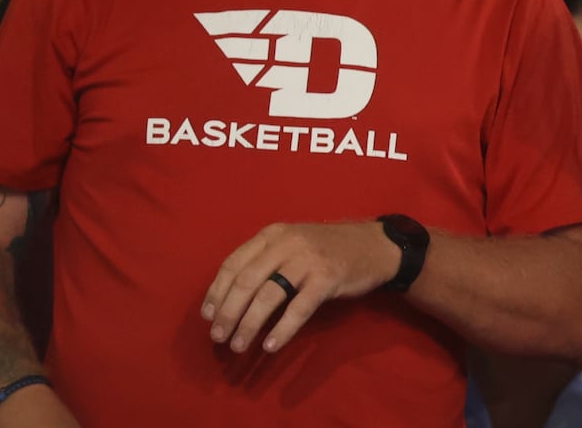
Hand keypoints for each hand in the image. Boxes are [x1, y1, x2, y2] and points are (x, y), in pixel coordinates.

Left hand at [202, 221, 399, 354]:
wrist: (374, 246)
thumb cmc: (326, 248)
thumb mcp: (292, 243)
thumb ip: (264, 260)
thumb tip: (227, 298)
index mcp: (272, 234)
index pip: (232, 264)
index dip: (216, 293)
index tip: (207, 317)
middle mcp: (286, 244)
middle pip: (246, 282)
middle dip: (228, 313)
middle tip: (218, 337)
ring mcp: (308, 260)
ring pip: (268, 296)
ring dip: (248, 325)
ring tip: (239, 345)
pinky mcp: (327, 279)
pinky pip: (298, 309)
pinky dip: (282, 330)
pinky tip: (270, 345)